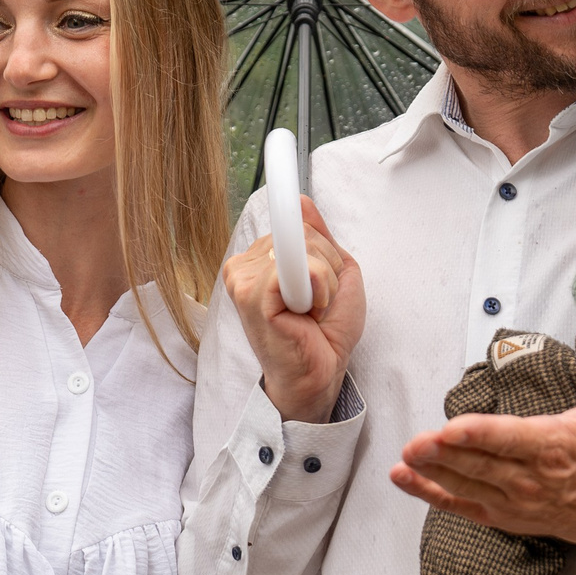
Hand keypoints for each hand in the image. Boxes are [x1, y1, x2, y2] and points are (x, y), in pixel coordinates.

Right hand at [223, 198, 365, 422]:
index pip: (296, 224)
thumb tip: (301, 201)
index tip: (319, 276)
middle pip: (303, 232)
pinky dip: (318, 289)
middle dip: (327, 266)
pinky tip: (305, 314)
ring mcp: (243, 279)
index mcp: (259, 259)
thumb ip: (317, 237)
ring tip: (311, 311)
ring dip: (325, 282)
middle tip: (318, 303)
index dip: (317, 247)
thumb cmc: (324, 331)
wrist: (321, 373)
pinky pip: (298, 268)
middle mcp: (244, 266)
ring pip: (304, 248)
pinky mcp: (252, 295)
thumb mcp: (332, 271)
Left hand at [390, 344, 575, 551]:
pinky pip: (462, 505)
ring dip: (433, 473)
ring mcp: (514, 501)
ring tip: (404, 459)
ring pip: (467, 485)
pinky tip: (403, 480)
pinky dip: (432, 495)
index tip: (452, 429)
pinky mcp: (503, 515)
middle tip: (415, 443)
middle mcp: (530, 478)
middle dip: (445, 455)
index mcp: (553, 447)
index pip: (511, 440)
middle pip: (481, 465)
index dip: (480, 435)